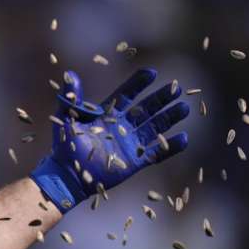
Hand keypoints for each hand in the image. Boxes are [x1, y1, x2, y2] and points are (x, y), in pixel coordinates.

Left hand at [30, 68, 188, 211]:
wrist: (67, 175)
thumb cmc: (65, 147)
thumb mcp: (67, 119)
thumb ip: (70, 98)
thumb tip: (70, 75)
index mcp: (108, 115)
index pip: (127, 95)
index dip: (138, 84)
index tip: (151, 73)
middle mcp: (122, 127)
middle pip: (146, 109)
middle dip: (161, 98)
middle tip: (176, 88)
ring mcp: (130, 144)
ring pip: (155, 128)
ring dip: (170, 118)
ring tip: (184, 108)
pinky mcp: (135, 162)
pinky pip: (157, 154)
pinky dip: (170, 147)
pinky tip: (183, 138)